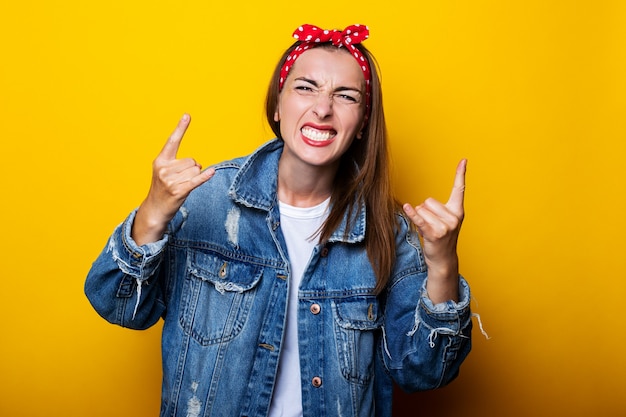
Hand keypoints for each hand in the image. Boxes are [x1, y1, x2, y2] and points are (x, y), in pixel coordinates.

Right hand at [132, 114, 214, 244]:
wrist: (155, 210)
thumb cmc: (163, 189)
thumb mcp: (165, 172)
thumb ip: (178, 164)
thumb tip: (198, 165)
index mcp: (160, 161)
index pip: (172, 141)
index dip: (181, 128)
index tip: (188, 115)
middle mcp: (164, 169)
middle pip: (192, 161)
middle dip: (192, 169)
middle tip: (181, 180)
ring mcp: (170, 181)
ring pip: (196, 171)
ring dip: (194, 178)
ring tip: (182, 186)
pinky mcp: (178, 191)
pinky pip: (196, 180)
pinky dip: (205, 177)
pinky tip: (212, 172)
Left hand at [402, 159, 465, 301]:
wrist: (443, 259)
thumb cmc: (441, 237)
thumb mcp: (444, 221)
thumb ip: (436, 210)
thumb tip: (416, 206)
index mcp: (457, 211)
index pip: (459, 189)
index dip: (461, 174)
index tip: (463, 159)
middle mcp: (454, 217)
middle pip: (428, 201)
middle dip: (425, 211)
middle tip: (432, 225)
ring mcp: (445, 226)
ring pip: (421, 210)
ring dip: (420, 219)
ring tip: (428, 230)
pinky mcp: (434, 234)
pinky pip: (419, 220)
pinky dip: (412, 214)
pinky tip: (407, 207)